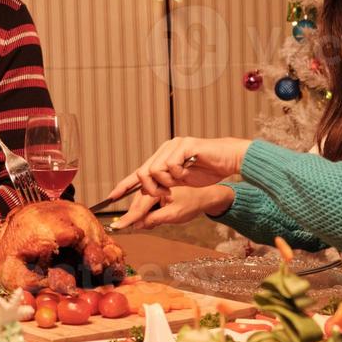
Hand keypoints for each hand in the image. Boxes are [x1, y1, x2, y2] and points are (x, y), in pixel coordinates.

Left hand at [107, 137, 249, 200]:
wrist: (229, 159)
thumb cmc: (209, 171)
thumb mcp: (183, 185)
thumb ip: (165, 188)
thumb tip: (146, 197)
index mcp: (163, 158)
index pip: (139, 172)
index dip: (125, 184)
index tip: (112, 196)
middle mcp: (165, 150)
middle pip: (143, 172)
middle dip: (150, 189)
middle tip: (164, 196)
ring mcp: (174, 145)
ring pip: (154, 169)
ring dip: (165, 183)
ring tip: (177, 184)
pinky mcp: (184, 145)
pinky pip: (170, 165)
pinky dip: (177, 174)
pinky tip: (187, 173)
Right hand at [112, 184, 233, 230]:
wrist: (207, 194)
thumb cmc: (193, 203)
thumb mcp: (174, 215)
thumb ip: (155, 219)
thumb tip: (138, 225)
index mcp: (160, 186)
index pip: (140, 205)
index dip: (128, 217)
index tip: (117, 226)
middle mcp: (156, 181)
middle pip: (137, 200)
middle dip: (131, 213)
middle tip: (120, 226)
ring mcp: (156, 182)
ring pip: (140, 198)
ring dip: (137, 210)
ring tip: (134, 223)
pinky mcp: (158, 186)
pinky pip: (146, 196)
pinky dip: (143, 206)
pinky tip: (143, 217)